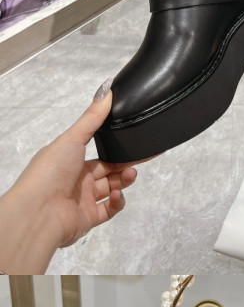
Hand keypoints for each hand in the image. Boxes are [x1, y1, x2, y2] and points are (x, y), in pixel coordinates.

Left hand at [0, 89, 137, 278]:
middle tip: (141, 158)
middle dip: (125, 165)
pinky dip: (117, 202)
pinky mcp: (88, 218)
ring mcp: (83, 199)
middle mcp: (76, 179)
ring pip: (111, 188)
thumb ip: (92, 118)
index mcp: (69, 159)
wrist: (39, 212)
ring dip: (123, 181)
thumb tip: (107, 89)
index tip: (135, 143)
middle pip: (108, 170)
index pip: (98, 152)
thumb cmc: (51, 171)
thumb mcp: (72, 138)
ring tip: (131, 175)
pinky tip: (117, 195)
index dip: (117, 148)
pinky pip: (109, 209)